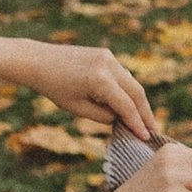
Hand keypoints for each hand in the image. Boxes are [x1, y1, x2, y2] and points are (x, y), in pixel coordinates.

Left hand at [0, 35, 155, 142]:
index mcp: (100, 81)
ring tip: (144, 119)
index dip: (137, 122)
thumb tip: (121, 119)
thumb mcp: (78, 108)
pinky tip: (130, 103)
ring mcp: (109, 57)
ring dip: (138, 101)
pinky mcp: (106, 54)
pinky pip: (122, 74)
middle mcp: (109, 65)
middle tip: (153, 129)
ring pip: (132, 82)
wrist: (39, 61)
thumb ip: (102, 115)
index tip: (145, 136)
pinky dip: (128, 89)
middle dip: (145, 112)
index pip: (126, 105)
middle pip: (136, 92)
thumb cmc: (54, 88)